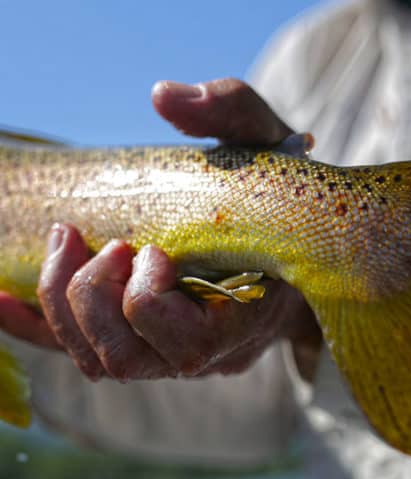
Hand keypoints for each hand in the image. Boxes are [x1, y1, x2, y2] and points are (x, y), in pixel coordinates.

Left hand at [0, 78, 322, 381]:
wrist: (292, 234)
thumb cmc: (282, 190)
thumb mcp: (272, 140)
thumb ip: (232, 111)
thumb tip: (163, 97)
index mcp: (249, 318)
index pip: (184, 344)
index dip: (148, 295)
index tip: (155, 247)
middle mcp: (209, 353)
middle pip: (125, 357)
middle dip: (92, 294)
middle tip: (105, 241)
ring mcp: (173, 353)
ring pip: (97, 360)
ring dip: (62, 301)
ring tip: (69, 239)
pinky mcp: (144, 342)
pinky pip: (78, 351)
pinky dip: (32, 326)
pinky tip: (1, 296)